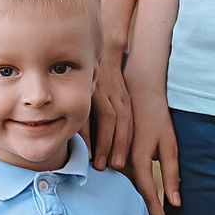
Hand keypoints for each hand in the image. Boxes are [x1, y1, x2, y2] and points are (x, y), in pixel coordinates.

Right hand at [88, 41, 136, 171]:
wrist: (96, 47)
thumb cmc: (103, 77)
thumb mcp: (114, 94)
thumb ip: (115, 113)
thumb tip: (115, 141)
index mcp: (125, 99)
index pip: (130, 124)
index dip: (128, 144)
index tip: (124, 164)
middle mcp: (117, 96)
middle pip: (123, 124)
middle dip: (120, 147)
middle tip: (115, 168)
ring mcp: (103, 91)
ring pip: (109, 119)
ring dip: (105, 143)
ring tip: (98, 163)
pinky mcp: (89, 87)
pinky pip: (88, 112)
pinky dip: (87, 131)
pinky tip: (83, 146)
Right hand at [127, 87, 180, 214]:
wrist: (138, 91)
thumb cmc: (157, 116)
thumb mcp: (168, 144)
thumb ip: (171, 172)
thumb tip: (176, 202)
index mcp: (140, 161)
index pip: (150, 197)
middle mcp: (125, 164)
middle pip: (137, 196)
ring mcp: (116, 158)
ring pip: (126, 188)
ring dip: (139, 206)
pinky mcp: (112, 153)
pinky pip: (118, 176)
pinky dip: (127, 190)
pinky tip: (134, 199)